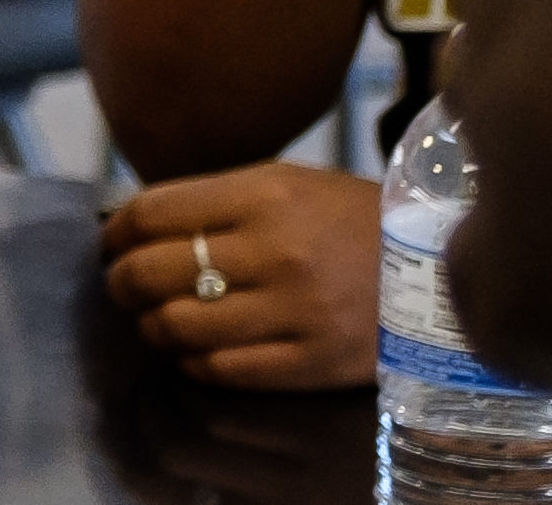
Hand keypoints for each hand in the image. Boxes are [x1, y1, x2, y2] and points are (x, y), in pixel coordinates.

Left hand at [102, 163, 380, 390]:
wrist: (441, 269)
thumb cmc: (349, 220)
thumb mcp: (286, 183)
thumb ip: (214, 200)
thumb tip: (132, 225)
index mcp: (264, 194)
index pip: (150, 214)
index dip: (114, 233)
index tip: (110, 243)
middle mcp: (277, 251)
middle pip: (151, 271)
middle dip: (120, 282)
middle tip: (123, 285)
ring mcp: (297, 311)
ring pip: (177, 326)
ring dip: (151, 326)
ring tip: (155, 320)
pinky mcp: (314, 362)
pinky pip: (221, 369)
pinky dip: (192, 363)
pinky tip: (195, 351)